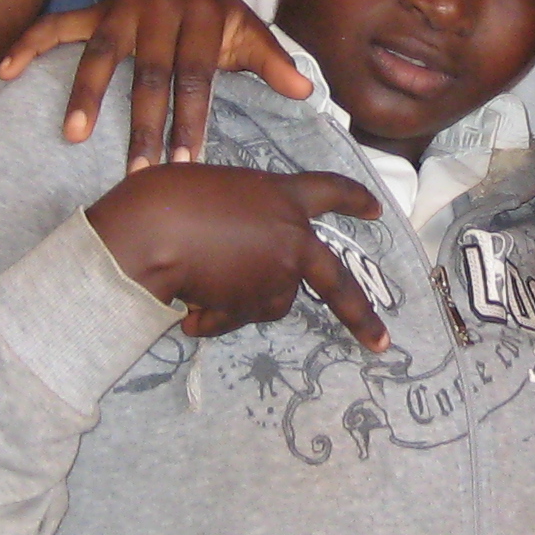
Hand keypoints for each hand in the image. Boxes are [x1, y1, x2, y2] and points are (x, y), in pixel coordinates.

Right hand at [0, 0, 314, 171]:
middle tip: (138, 172)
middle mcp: (159, 7)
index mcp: (203, 14)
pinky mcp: (93, 10)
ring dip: (86, 95)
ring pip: (101, 54)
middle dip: (144, 125)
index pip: (197, 77)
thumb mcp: (251, 35)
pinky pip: (57, 26)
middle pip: (149, 74)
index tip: (187, 166)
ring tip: (76, 136)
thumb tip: (306, 91)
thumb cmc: (221, 22)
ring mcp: (121, 7)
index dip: (191, 121)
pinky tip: (5, 71)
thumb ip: (273, 63)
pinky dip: (29, 45)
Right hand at [84, 165, 389, 349]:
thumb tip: (233, 249)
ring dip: (236, 303)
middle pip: (337, 282)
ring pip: (268, 302)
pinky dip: (213, 319)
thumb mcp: (214, 192)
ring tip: (195, 288)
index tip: (376, 211)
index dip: (354, 199)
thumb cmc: (169, 198)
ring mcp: (279, 274)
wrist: (153, 232)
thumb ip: (239, 215)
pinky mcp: (258, 305)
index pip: (329, 190)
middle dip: (361, 316)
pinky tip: (188, 308)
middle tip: (381, 343)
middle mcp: (292, 236)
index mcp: (282, 195)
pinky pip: (236, 319)